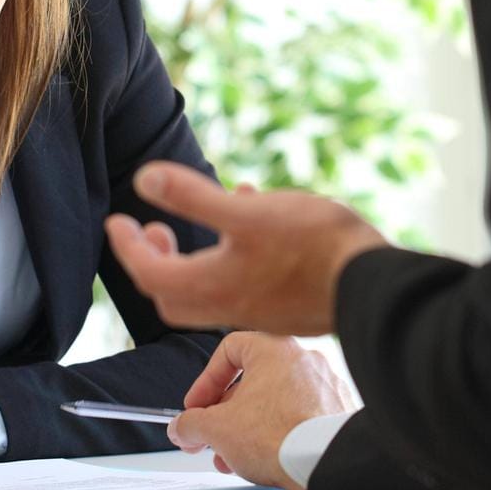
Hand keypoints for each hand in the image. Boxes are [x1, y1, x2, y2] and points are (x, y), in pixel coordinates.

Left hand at [104, 162, 388, 334]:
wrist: (373, 284)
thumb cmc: (313, 248)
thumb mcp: (246, 214)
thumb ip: (192, 197)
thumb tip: (144, 179)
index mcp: (212, 286)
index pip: (149, 273)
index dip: (127, 246)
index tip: (117, 221)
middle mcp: (229, 307)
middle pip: (171, 294)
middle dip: (154, 262)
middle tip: (154, 230)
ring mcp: (258, 311)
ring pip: (208, 290)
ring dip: (193, 258)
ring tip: (202, 222)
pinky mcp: (284, 306)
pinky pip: (243, 282)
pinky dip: (233, 253)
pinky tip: (256, 213)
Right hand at [168, 332, 354, 489]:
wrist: (327, 465)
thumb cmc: (281, 437)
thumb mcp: (217, 430)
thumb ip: (190, 424)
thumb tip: (182, 428)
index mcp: (274, 350)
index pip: (229, 350)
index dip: (205, 381)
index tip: (196, 407)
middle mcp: (304, 361)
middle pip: (252, 381)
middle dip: (225, 414)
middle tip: (211, 438)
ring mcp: (325, 387)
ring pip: (275, 403)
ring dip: (248, 428)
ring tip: (235, 459)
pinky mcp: (337, 413)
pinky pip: (300, 417)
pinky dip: (278, 435)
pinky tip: (265, 460)